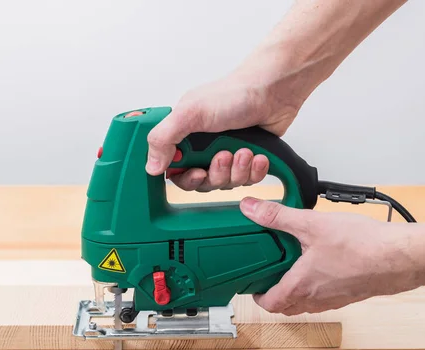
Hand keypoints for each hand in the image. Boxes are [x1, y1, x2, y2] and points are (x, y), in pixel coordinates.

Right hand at [145, 55, 307, 190]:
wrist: (273, 90)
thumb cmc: (233, 94)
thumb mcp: (190, 113)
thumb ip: (163, 138)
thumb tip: (150, 166)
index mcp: (184, 136)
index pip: (176, 171)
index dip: (186, 178)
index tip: (197, 172)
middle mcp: (204, 147)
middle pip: (202, 182)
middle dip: (215, 173)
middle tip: (223, 156)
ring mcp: (226, 154)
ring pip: (226, 183)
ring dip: (237, 170)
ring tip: (244, 151)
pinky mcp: (248, 161)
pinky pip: (248, 180)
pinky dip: (254, 171)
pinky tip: (258, 156)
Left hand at [239, 197, 424, 314]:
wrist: (401, 258)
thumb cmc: (361, 246)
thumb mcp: (311, 224)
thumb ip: (278, 216)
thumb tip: (251, 209)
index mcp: (302, 286)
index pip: (270, 304)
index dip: (257, 296)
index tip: (252, 285)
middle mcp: (317, 298)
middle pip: (288, 307)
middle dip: (275, 295)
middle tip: (270, 277)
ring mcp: (336, 299)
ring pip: (308, 304)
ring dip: (296, 292)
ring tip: (294, 268)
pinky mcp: (352, 293)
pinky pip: (327, 297)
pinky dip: (317, 287)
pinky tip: (324, 265)